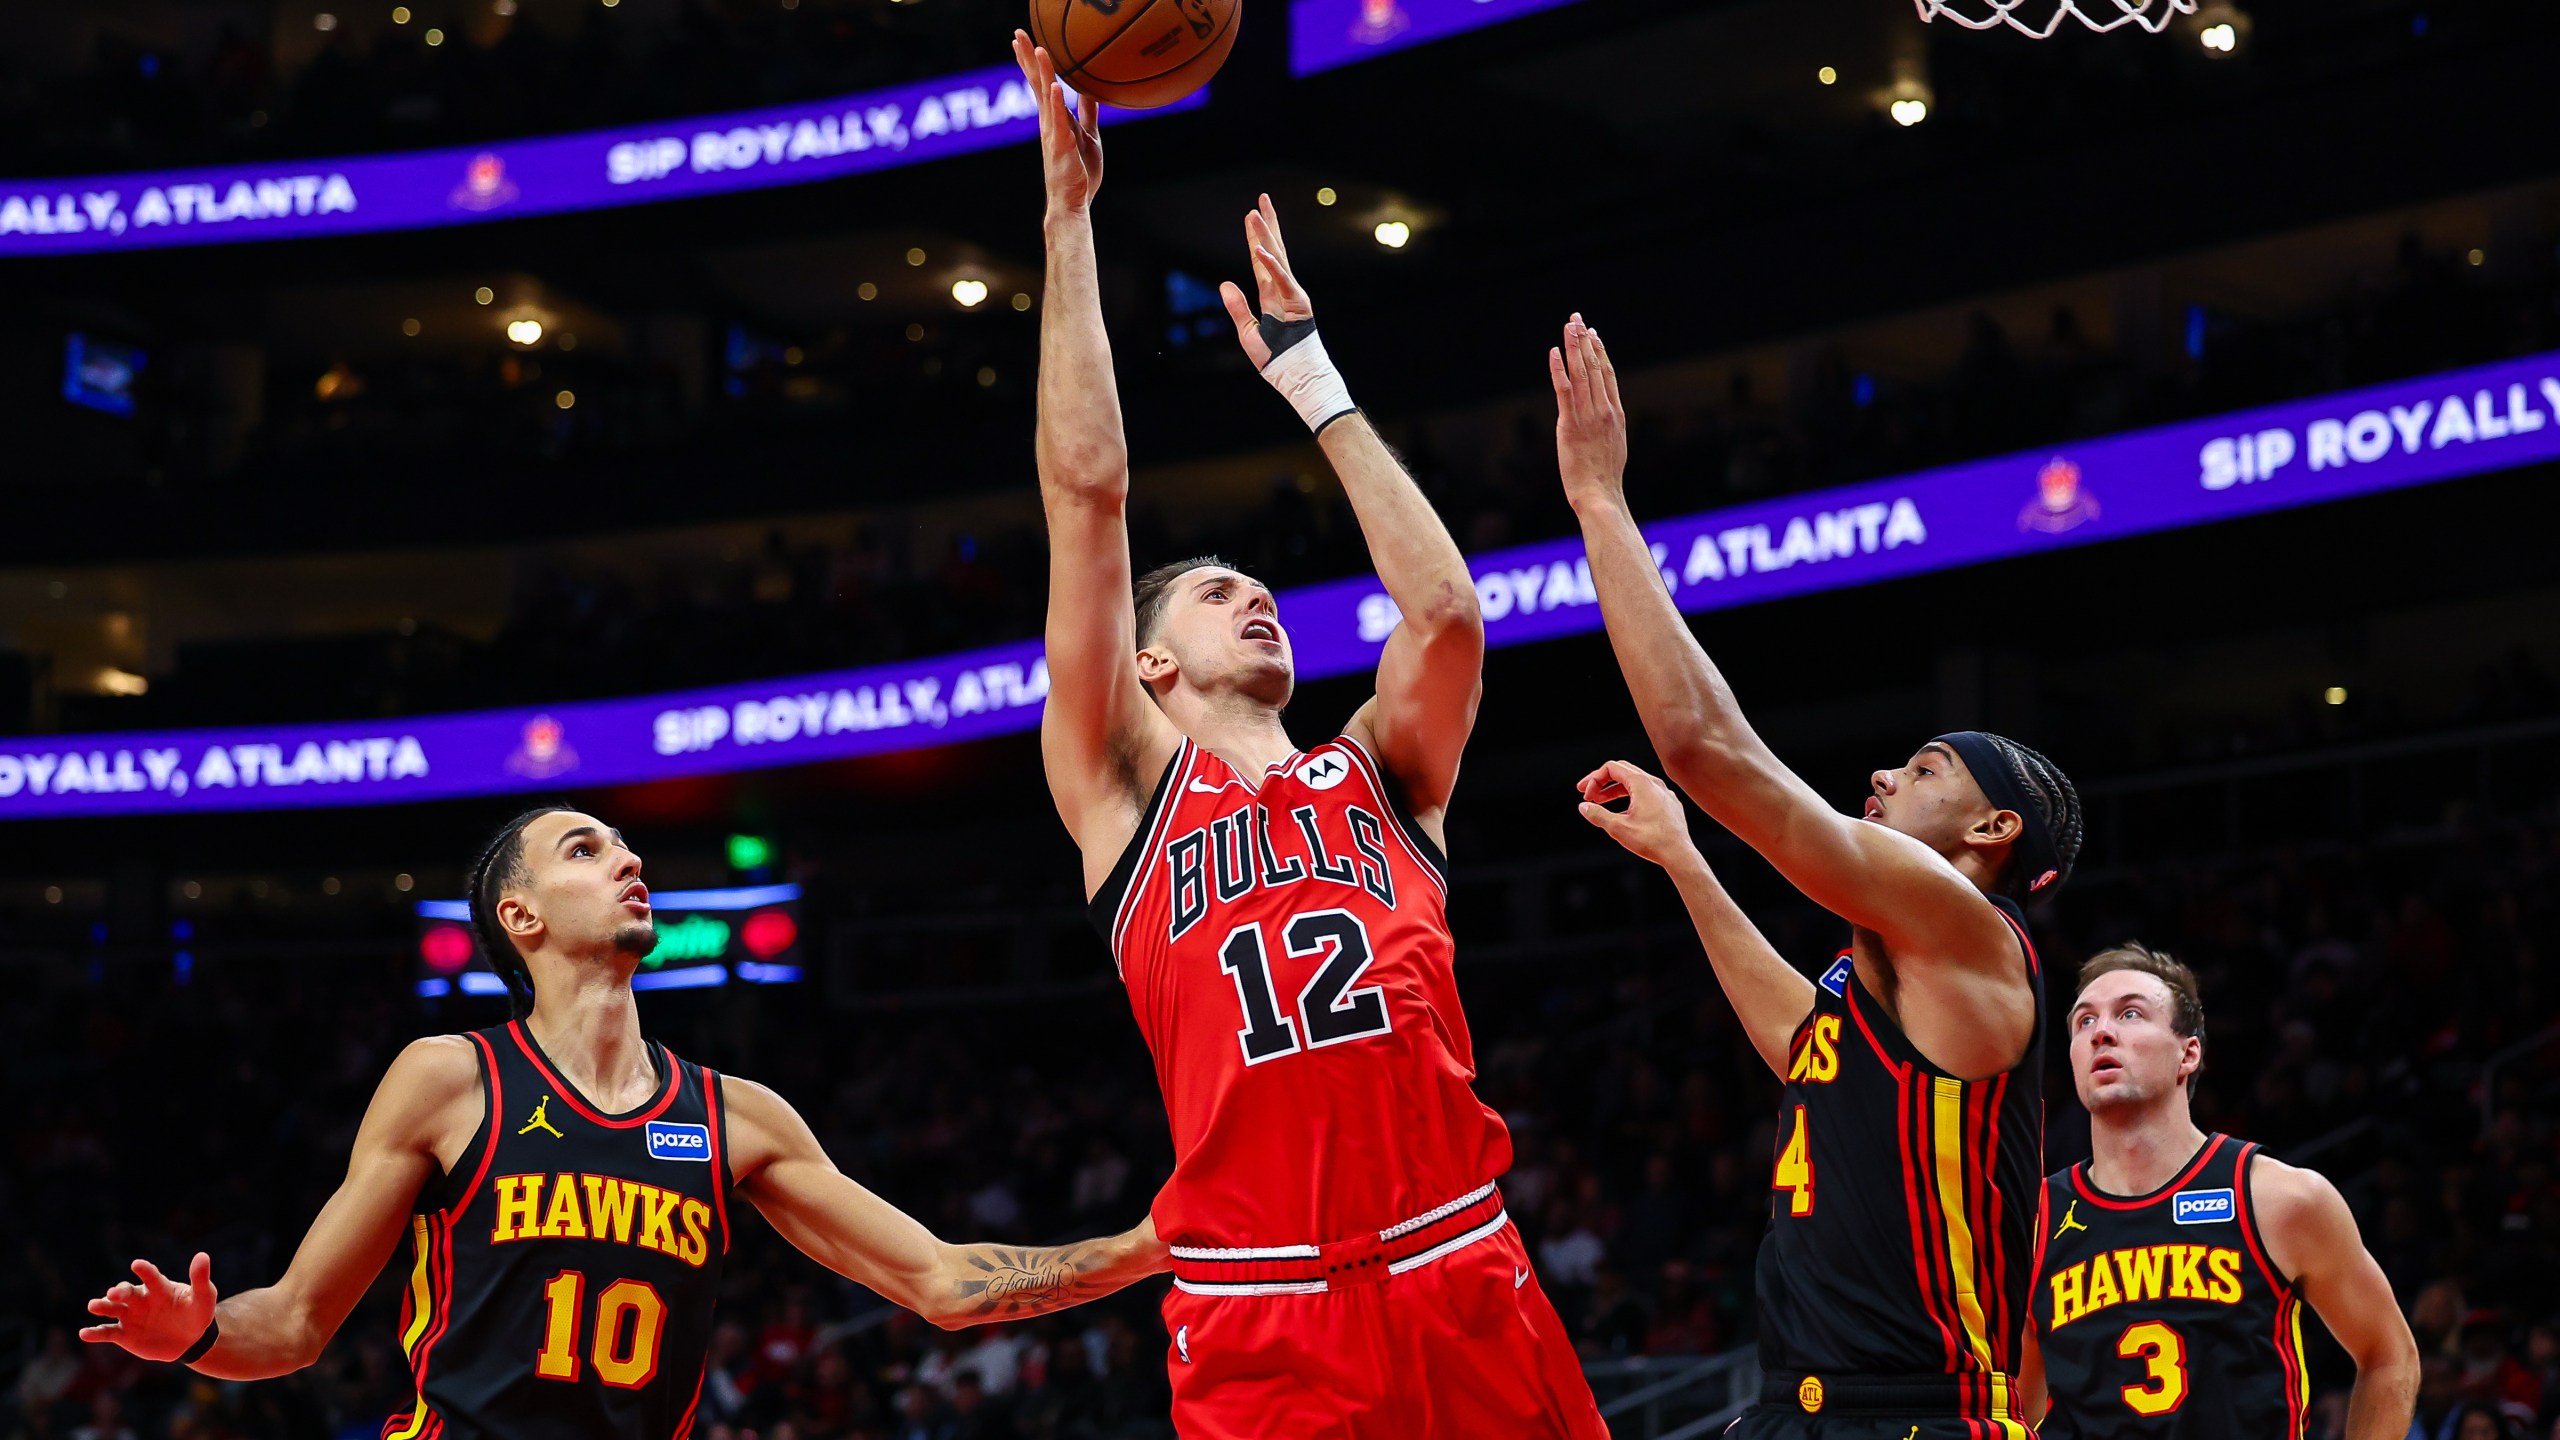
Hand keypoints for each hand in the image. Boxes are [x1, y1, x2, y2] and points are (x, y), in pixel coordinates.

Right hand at [80, 1253, 217, 1362]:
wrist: (190, 1340)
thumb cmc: (197, 1314)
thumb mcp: (204, 1297)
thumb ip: (200, 1279)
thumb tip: (202, 1256)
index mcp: (159, 1288)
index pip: (151, 1276)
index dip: (144, 1271)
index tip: (137, 1264)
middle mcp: (140, 1299)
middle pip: (126, 1292)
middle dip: (119, 1292)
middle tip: (114, 1294)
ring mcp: (130, 1316)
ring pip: (111, 1309)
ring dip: (102, 1306)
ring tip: (93, 1306)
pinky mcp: (124, 1334)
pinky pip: (107, 1333)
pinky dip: (95, 1333)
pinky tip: (84, 1333)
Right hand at [1013, 32, 1101, 216]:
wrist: (1073, 202)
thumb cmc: (1079, 172)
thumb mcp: (1088, 135)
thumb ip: (1087, 113)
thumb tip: (1091, 93)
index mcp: (1054, 119)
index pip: (1040, 84)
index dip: (1032, 62)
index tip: (1024, 40)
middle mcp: (1048, 123)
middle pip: (1036, 84)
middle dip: (1027, 59)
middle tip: (1017, 34)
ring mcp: (1053, 134)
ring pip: (1047, 98)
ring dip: (1043, 74)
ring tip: (1039, 51)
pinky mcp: (1062, 147)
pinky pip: (1059, 123)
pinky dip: (1058, 104)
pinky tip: (1057, 87)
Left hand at [1218, 194, 1314, 368]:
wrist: (1294, 375)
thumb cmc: (1274, 358)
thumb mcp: (1247, 332)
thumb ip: (1237, 307)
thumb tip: (1224, 282)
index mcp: (1270, 295)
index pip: (1259, 260)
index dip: (1253, 237)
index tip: (1250, 215)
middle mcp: (1282, 289)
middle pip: (1273, 250)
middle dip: (1266, 224)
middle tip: (1261, 198)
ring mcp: (1292, 294)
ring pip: (1277, 258)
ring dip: (1265, 235)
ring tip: (1255, 213)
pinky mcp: (1298, 303)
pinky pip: (1282, 280)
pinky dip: (1271, 265)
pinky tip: (1259, 248)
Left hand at [1551, 314, 1628, 513]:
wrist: (1600, 494)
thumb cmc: (1605, 476)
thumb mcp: (1614, 445)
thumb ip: (1608, 426)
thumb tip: (1604, 417)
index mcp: (1615, 413)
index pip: (1607, 374)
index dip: (1600, 352)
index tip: (1594, 334)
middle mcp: (1604, 410)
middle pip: (1594, 367)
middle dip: (1585, 341)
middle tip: (1577, 319)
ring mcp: (1588, 416)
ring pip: (1581, 374)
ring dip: (1574, 347)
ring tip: (1568, 326)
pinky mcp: (1570, 425)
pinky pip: (1564, 391)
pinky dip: (1559, 370)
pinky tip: (1555, 352)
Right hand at [1577, 759, 1700, 870]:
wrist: (1679, 854)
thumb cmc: (1652, 840)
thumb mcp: (1618, 828)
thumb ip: (1597, 814)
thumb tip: (1584, 807)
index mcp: (1641, 783)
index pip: (1611, 768)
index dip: (1593, 779)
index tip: (1585, 795)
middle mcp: (1654, 783)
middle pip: (1622, 771)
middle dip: (1602, 782)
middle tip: (1588, 795)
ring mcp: (1664, 792)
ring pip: (1635, 783)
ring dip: (1615, 790)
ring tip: (1601, 803)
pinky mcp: (1670, 804)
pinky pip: (1647, 793)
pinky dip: (1630, 798)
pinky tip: (1624, 813)